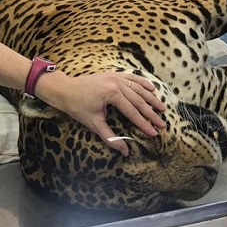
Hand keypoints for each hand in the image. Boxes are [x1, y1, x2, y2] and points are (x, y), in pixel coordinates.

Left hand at [50, 72, 165, 156]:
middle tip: (162, 125)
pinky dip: (142, 82)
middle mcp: (116, 83)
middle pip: (138, 100)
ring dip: (151, 98)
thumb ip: (110, 137)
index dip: (143, 124)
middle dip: (151, 114)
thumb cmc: (77, 107)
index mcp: (112, 94)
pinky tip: (151, 89)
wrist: (65, 89)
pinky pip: (131, 77)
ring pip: (138, 88)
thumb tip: (125, 151)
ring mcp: (115, 76)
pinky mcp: (113, 74)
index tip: (154, 133)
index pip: (132, 112)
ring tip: (162, 108)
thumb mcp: (94, 124)